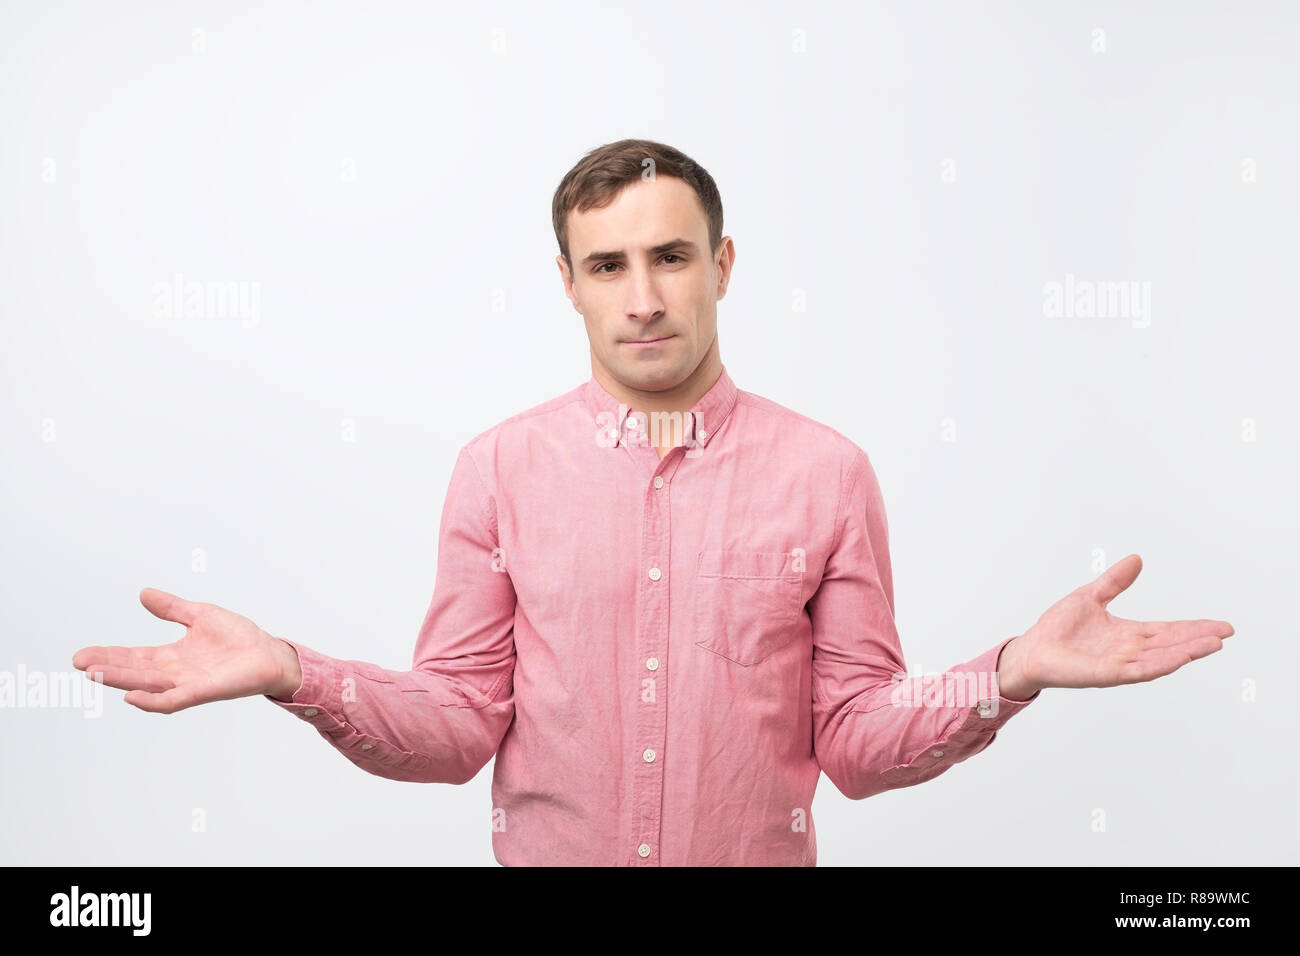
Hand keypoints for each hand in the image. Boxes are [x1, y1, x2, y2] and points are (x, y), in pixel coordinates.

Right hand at [72, 588, 302, 713]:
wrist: (270, 653)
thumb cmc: (239, 637)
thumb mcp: (200, 615)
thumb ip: (172, 608)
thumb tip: (144, 593)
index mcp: (172, 656)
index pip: (133, 656)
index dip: (109, 655)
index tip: (82, 655)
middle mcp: (174, 673)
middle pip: (134, 671)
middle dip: (107, 668)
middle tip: (79, 663)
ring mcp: (187, 684)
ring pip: (147, 685)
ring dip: (122, 680)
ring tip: (95, 674)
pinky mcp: (203, 691)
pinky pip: (173, 700)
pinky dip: (152, 701)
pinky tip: (132, 696)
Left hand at [996, 554, 1233, 697]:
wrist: (1032, 649)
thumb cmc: (1058, 627)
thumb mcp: (1091, 596)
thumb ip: (1115, 581)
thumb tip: (1137, 559)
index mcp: (1129, 634)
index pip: (1169, 630)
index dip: (1194, 627)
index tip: (1220, 625)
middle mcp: (1130, 651)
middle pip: (1172, 644)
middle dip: (1199, 639)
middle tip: (1227, 632)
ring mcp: (1121, 664)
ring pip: (1162, 658)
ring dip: (1187, 651)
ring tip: (1213, 643)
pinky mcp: (1108, 674)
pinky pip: (1139, 670)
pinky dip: (1160, 664)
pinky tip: (1179, 658)